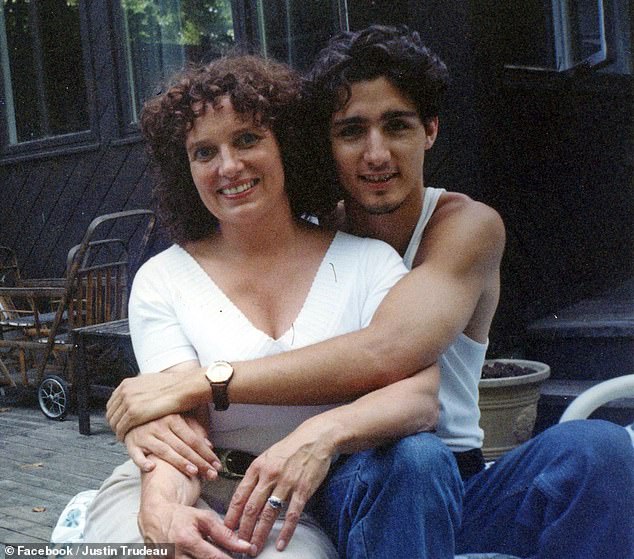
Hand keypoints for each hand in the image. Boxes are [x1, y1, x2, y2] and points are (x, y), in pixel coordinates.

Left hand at [107, 368, 205, 438]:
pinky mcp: (134, 414)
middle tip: (121, 430)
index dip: (115, 412)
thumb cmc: (174, 385)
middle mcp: (125, 391)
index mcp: (127, 383)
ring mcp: (128, 402)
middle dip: (115, 422)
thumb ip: (141, 387)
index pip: (112, 401)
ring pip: (114, 422)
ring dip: (118, 430)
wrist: (184, 387)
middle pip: (111, 412)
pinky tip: (127, 438)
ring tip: (124, 436)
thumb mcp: (152, 381)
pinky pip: (121, 429)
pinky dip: (122, 435)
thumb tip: (139, 392)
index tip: (120, 419)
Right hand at [124, 414, 221, 479]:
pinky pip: (136, 454)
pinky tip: (151, 467)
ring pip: (165, 451)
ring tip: (193, 471)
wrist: (132, 412)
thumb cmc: (159, 418)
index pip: (193, 438)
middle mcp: (159, 425)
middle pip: (183, 447)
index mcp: (173, 418)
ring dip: (179, 462)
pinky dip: (142, 462)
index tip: (217, 464)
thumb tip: (209, 445)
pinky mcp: (131, 444)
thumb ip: (193, 429)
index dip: (206, 452)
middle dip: (199, 462)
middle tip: (212, 473)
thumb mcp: (178, 418)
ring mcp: (145, 435)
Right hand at [140, 501, 255, 558]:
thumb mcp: (204, 518)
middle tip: (225, 556)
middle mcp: (176, 556)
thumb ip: (224, 533)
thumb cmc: (179, 516)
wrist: (154, 517)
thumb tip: (244, 546)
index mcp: (187, 540)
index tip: (242, 558)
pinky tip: (200, 556)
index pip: (213, 558)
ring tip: (212, 555)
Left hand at [224, 419, 334, 553]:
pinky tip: (280, 543)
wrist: (315, 438)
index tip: (226, 528)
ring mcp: (287, 483)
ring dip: (259, 534)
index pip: (240, 495)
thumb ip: (257, 475)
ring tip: (254, 549)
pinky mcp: (303, 489)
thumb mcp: (268, 456)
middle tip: (238, 545)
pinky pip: (292, 514)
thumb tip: (245, 496)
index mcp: (258, 467)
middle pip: (251, 508)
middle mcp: (269, 475)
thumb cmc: (291, 448)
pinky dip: (286, 532)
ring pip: (269, 514)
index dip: (231, 515)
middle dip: (243, 530)